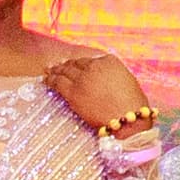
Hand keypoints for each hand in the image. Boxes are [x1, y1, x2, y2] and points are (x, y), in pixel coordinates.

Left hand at [42, 49, 156, 138]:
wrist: (127, 119)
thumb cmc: (132, 105)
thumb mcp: (127, 82)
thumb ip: (112, 76)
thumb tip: (104, 80)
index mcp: (109, 61)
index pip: (89, 60)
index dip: (79, 63)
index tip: (74, 65)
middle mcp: (94, 66)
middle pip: (75, 64)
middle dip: (66, 65)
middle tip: (58, 66)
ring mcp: (82, 78)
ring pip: (64, 71)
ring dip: (56, 71)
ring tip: (49, 71)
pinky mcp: (73, 92)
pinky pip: (57, 83)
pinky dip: (50, 80)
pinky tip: (46, 80)